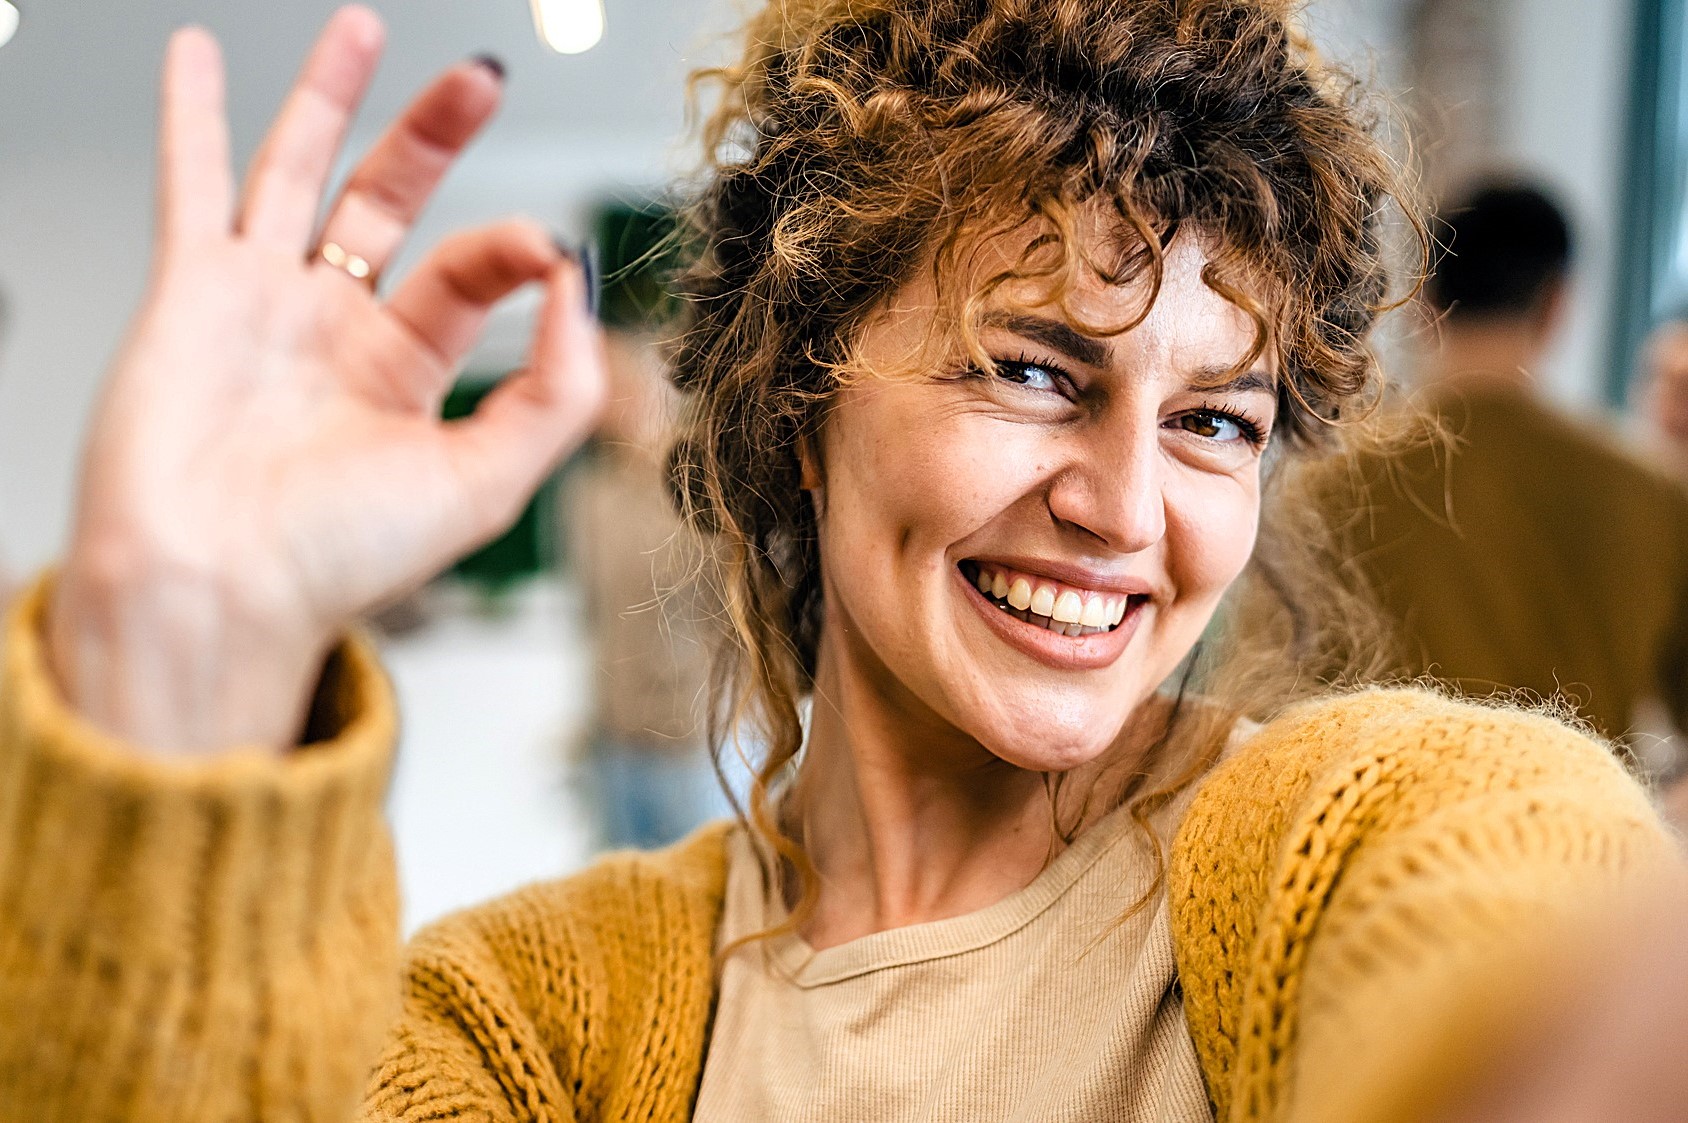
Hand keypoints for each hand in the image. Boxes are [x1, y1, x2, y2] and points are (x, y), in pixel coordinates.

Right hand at [49, 7, 606, 754]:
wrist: (218, 591)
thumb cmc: (337, 562)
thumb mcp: (487, 481)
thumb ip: (555, 393)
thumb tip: (581, 290)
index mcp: (406, 376)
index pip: (474, 273)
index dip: (517, 247)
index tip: (550, 245)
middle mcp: (335, 332)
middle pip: (395, 202)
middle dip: (435, 132)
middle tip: (480, 74)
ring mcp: (262, 304)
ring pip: (300, 174)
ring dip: (330, 97)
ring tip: (362, 27)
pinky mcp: (193, 291)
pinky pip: (193, 184)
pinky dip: (191, 117)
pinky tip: (199, 57)